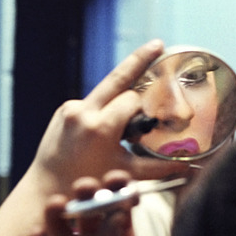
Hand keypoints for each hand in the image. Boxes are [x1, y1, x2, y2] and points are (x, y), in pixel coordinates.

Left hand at [25, 39, 187, 197]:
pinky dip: (103, 112)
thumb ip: (159, 168)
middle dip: (140, 60)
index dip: (144, 110)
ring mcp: (70, 109)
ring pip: (106, 93)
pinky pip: (92, 104)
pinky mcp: (63, 110)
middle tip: (158, 44)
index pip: (134, 101)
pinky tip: (100, 133)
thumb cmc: (88, 187)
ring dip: (118, 102)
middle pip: (119, 77)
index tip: (147, 124)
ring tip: (124, 121)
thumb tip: (189, 167)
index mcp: (100, 128)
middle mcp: (83, 112)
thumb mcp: (126, 175)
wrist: (47, 191)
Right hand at [29, 170, 152, 235]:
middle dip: (85, 194)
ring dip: (57, 213)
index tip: (116, 178)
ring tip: (57, 205)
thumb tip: (115, 215)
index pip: (118, 206)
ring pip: (61, 226)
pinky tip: (37, 234)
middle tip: (84, 187)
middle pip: (87, 209)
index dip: (117, 190)